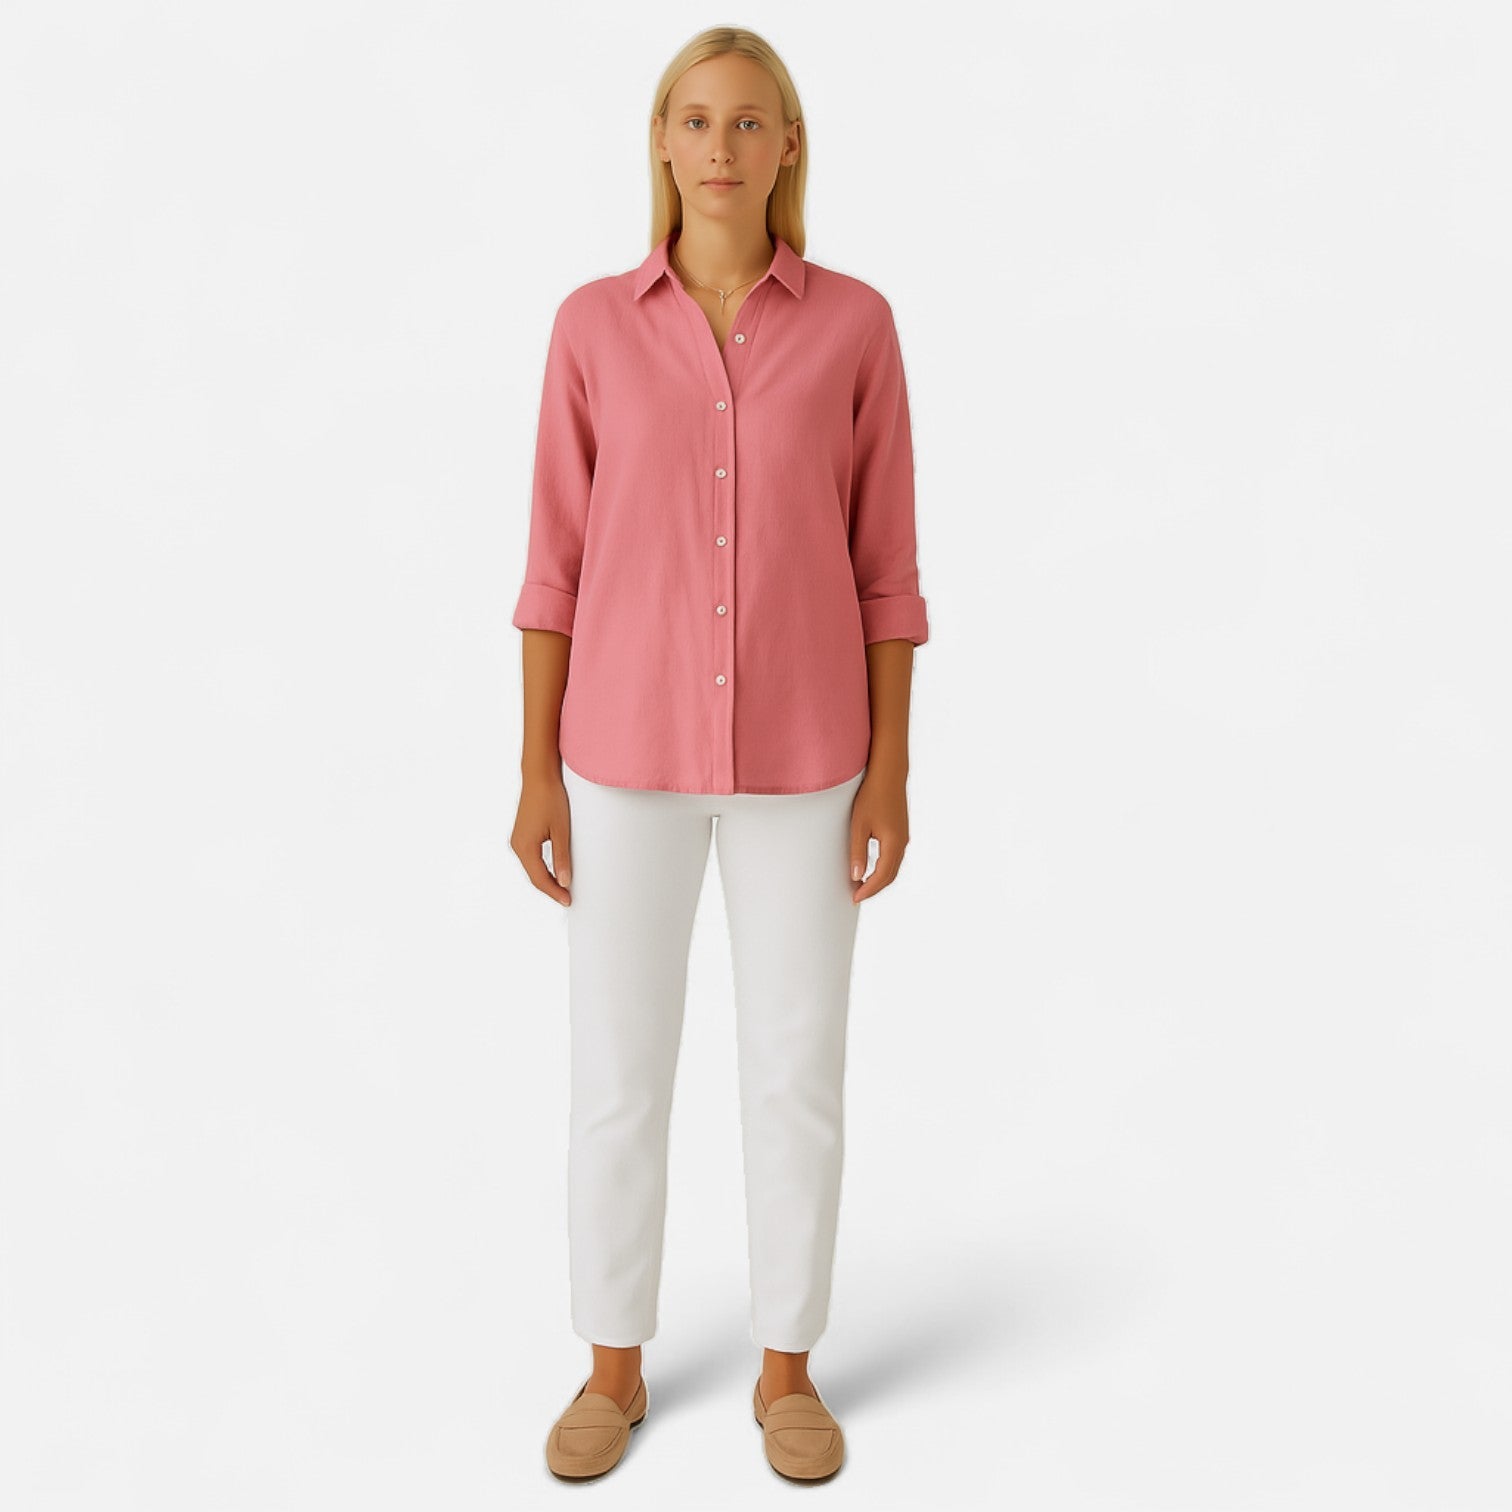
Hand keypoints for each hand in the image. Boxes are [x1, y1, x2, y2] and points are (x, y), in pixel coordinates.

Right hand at [511, 768, 572, 905]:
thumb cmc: (550, 799)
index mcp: (525, 847)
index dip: (554, 892)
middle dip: (550, 889)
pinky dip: (542, 868)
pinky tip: (554, 871)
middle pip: (534, 876)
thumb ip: (562, 858)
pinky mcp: (522, 834)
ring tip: (563, 888)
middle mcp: (517, 846)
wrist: (539, 777)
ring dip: (546, 879)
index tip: (568, 901)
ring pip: (532, 868)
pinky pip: (531, 858)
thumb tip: (564, 882)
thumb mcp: (561, 831)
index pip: (540, 879)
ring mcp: (518, 840)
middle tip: (568, 898)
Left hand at [848, 768, 908, 904]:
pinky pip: (893, 857)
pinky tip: (871, 867)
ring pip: (893, 867)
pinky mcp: (900, 831)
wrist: (888, 775)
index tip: (855, 898)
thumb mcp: (859, 825)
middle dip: (874, 888)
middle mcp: (902, 843)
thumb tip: (856, 876)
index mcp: (893, 844)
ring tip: (861, 885)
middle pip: (890, 875)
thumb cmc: (872, 796)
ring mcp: (903, 837)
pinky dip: (883, 867)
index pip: (882, 877)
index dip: (868, 890)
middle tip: (857, 895)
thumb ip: (858, 852)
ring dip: (879, 879)